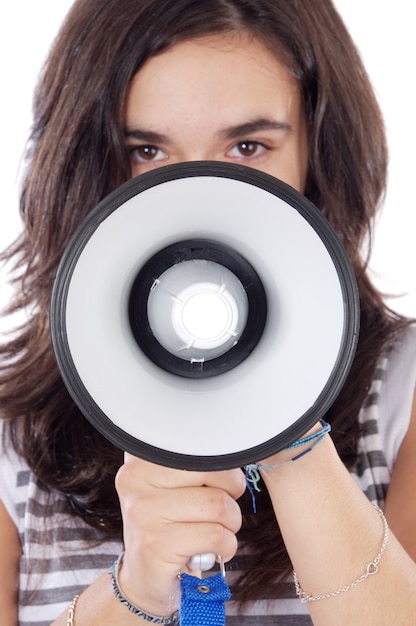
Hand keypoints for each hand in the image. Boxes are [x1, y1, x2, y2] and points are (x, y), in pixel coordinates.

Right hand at [115, 455, 245, 615]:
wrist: (145, 577)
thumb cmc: (170, 525)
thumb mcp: (173, 486)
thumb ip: (194, 462)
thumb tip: (234, 449)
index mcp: (141, 458)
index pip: (198, 444)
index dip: (220, 465)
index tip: (217, 480)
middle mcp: (135, 479)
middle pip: (212, 470)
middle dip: (231, 492)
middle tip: (222, 508)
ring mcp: (143, 512)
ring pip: (217, 504)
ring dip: (230, 523)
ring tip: (216, 530)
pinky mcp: (156, 545)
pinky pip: (215, 535)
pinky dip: (226, 545)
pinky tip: (212, 550)